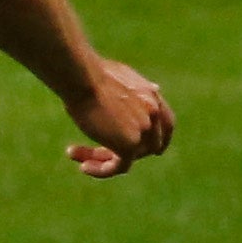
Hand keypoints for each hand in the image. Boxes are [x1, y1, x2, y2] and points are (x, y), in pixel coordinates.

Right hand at [64, 59, 175, 178]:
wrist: (82, 77)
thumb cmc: (88, 72)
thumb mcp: (118, 75)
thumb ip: (135, 88)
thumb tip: (153, 88)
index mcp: (152, 96)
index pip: (166, 124)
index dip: (156, 138)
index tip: (138, 145)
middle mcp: (154, 114)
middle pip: (147, 144)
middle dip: (123, 150)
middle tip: (92, 151)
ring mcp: (144, 130)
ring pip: (130, 157)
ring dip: (103, 158)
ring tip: (75, 154)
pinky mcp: (129, 145)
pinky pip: (118, 166)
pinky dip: (101, 170)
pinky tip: (83, 167)